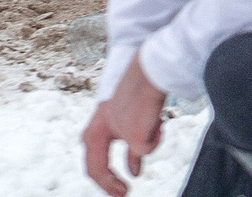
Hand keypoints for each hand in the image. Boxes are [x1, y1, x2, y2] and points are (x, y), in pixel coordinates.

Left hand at [81, 56, 165, 195]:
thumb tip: (134, 172)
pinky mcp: (132, 136)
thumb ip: (131, 146)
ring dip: (114, 183)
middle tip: (117, 196)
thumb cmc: (147, 89)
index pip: (92, 154)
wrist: (155, 68)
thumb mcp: (135, 120)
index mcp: (99, 121)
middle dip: (102, 186)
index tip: (117, 188)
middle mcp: (101, 127)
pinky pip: (147, 150)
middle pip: (92, 167)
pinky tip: (159, 124)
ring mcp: (116, 132)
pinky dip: (156, 139)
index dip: (101, 176)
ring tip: (123, 191)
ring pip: (108, 168)